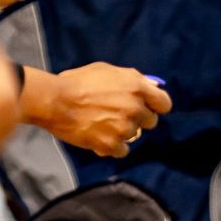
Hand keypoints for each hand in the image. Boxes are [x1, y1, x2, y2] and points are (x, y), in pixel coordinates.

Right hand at [22, 63, 171, 157]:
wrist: (55, 101)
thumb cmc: (78, 82)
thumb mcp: (106, 70)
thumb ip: (131, 78)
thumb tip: (149, 86)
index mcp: (136, 87)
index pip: (164, 103)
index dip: (156, 106)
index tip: (148, 108)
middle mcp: (135, 108)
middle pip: (151, 121)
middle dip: (137, 119)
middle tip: (118, 115)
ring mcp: (124, 127)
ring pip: (134, 136)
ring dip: (121, 132)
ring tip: (101, 124)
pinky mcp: (112, 144)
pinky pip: (122, 150)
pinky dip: (112, 146)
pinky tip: (99, 137)